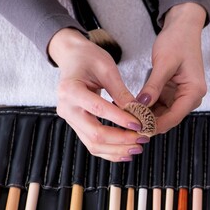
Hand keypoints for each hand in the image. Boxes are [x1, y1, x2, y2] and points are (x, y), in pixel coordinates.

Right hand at [48, 28, 148, 161]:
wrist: (72, 58)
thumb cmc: (88, 58)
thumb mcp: (106, 68)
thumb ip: (120, 92)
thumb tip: (138, 112)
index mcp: (71, 89)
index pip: (99, 109)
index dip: (121, 119)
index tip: (140, 124)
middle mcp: (66, 108)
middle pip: (94, 133)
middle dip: (121, 140)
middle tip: (142, 139)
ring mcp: (69, 118)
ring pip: (93, 143)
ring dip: (116, 149)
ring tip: (137, 148)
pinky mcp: (75, 123)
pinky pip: (91, 143)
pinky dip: (108, 150)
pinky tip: (124, 152)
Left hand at [137, 3, 206, 133]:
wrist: (182, 28)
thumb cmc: (178, 40)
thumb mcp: (164, 63)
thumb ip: (154, 86)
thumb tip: (142, 105)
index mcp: (194, 92)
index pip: (174, 117)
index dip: (155, 125)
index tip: (137, 128)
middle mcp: (189, 97)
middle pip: (168, 118)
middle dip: (149, 122)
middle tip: (128, 123)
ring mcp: (180, 95)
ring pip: (162, 114)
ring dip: (146, 116)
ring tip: (128, 115)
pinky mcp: (171, 92)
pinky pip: (158, 105)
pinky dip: (147, 107)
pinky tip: (133, 107)